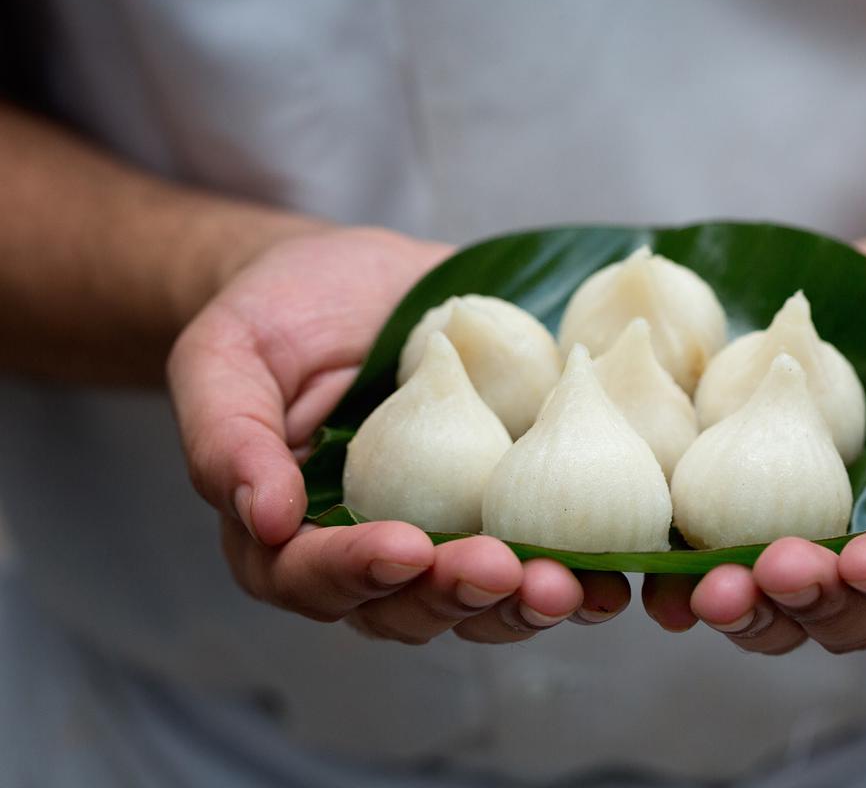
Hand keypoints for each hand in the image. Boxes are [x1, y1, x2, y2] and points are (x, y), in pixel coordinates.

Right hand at [169, 227, 629, 642]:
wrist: (355, 280)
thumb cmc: (279, 313)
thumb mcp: (227, 355)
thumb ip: (229, 435)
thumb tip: (265, 517)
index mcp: (288, 536)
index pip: (312, 578)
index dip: (358, 572)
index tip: (406, 547)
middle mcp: (369, 555)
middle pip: (407, 607)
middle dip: (458, 597)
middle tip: (505, 571)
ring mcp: (444, 537)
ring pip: (479, 601)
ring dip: (527, 603)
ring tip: (572, 586)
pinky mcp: (504, 509)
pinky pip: (540, 556)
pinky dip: (578, 570)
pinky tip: (615, 569)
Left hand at [643, 247, 865, 653]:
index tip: (862, 562)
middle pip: (854, 613)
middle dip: (811, 602)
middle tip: (770, 573)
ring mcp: (818, 539)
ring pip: (785, 609)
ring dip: (746, 609)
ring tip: (706, 593)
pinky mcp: (755, 512)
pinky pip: (724, 564)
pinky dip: (689, 585)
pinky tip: (660, 583)